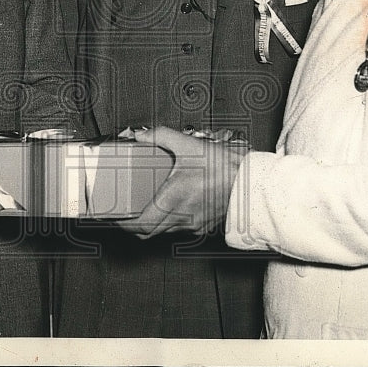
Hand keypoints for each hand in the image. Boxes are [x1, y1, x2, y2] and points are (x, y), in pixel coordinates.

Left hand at [116, 125, 246, 238]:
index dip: (123, 224)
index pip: (140, 225)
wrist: (251, 183)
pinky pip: (180, 228)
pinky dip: (171, 220)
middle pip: (147, 233)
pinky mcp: (203, 225)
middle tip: (126, 211)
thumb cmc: (225, 168)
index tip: (116, 215)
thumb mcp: (189, 145)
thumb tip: (141, 134)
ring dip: (153, 222)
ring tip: (147, 205)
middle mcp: (180, 216)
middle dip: (134, 225)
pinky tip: (172, 205)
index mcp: (173, 200)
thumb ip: (161, 136)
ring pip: (163, 231)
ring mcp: (192, 224)